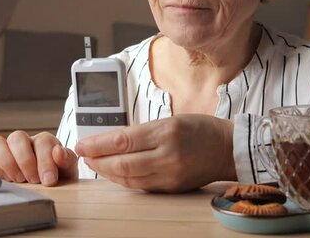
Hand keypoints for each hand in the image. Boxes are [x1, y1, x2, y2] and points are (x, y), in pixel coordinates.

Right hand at [0, 130, 77, 185]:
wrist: (48, 187)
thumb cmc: (57, 176)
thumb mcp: (68, 169)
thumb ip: (67, 159)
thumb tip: (58, 152)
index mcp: (44, 141)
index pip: (42, 141)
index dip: (45, 161)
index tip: (49, 180)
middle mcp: (23, 142)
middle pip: (16, 137)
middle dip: (25, 161)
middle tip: (33, 180)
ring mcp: (6, 150)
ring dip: (7, 163)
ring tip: (18, 180)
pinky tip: (6, 181)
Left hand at [75, 115, 235, 192]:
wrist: (228, 149)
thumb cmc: (199, 129)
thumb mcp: (170, 120)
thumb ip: (141, 132)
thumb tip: (110, 141)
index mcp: (166, 132)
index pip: (122, 141)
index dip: (97, 144)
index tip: (81, 144)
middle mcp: (167, 155)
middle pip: (122, 163)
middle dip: (97, 161)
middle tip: (83, 156)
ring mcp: (170, 175)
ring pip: (129, 178)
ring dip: (107, 172)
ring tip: (95, 164)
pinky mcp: (172, 188)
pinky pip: (142, 186)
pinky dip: (124, 180)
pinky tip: (115, 173)